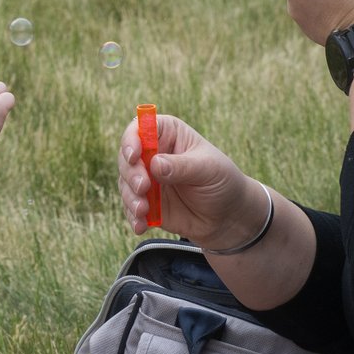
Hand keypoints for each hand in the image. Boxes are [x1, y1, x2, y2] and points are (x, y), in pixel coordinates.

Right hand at [117, 114, 262, 248]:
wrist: (228, 216)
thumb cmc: (222, 181)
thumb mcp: (207, 169)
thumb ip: (181, 166)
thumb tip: (155, 164)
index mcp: (168, 134)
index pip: (140, 128)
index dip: (132, 139)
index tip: (134, 156)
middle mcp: (153, 154)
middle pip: (127, 156)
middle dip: (130, 173)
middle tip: (142, 187)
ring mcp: (148, 179)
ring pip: (125, 183)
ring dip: (130, 197)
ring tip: (143, 211)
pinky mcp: (146, 203)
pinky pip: (131, 207)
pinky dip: (132, 216)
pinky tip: (141, 225)